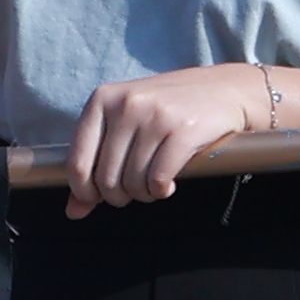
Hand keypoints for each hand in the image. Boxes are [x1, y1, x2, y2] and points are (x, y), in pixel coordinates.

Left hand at [69, 64, 265, 216]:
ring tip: (151, 185)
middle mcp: (126, 104)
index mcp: (101, 99)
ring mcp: (155, 116)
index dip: (85, 191)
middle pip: (106, 178)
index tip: (97, 199)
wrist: (226, 88)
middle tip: (133, 192)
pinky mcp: (184, 130)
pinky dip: (160, 190)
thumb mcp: (125, 125)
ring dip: (142, 194)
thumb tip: (74, 211)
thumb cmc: (167, 110)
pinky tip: (167, 185)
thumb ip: (95, 164)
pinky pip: (158, 179)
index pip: (77, 162)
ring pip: (133, 182)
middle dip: (118, 196)